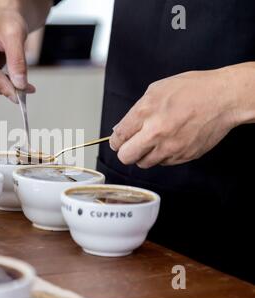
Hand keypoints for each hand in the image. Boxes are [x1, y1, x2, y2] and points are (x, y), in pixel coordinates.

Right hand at [0, 9, 34, 102]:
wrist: (1, 20)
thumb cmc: (7, 22)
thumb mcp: (17, 35)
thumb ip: (18, 60)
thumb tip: (20, 85)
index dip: (4, 85)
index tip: (20, 94)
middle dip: (2, 89)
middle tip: (23, 88)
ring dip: (0, 89)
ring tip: (15, 78)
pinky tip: (7, 79)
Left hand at [109, 68, 239, 167]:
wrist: (224, 98)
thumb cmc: (193, 89)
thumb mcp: (156, 90)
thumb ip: (136, 110)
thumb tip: (121, 128)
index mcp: (145, 113)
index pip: (119, 138)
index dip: (116, 141)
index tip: (118, 141)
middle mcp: (156, 133)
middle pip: (126, 157)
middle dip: (126, 152)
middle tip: (131, 145)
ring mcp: (170, 147)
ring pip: (144, 163)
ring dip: (144, 155)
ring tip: (153, 142)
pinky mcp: (183, 156)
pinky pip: (163, 163)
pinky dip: (163, 155)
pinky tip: (170, 141)